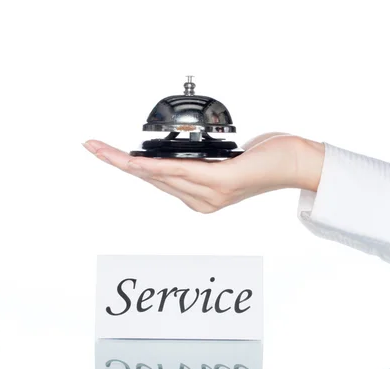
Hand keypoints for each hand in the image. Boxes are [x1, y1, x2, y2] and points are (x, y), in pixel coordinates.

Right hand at [83, 133, 324, 212]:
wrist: (297, 163)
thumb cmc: (266, 158)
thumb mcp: (226, 158)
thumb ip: (200, 162)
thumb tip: (178, 155)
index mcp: (200, 198)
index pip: (157, 180)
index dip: (128, 167)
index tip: (105, 154)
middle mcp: (202, 201)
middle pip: (151, 179)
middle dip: (118, 162)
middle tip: (92, 146)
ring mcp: (210, 195)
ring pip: (159, 176)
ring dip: (127, 162)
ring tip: (102, 150)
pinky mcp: (220, 182)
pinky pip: (178, 173)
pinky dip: (153, 166)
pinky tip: (135, 162)